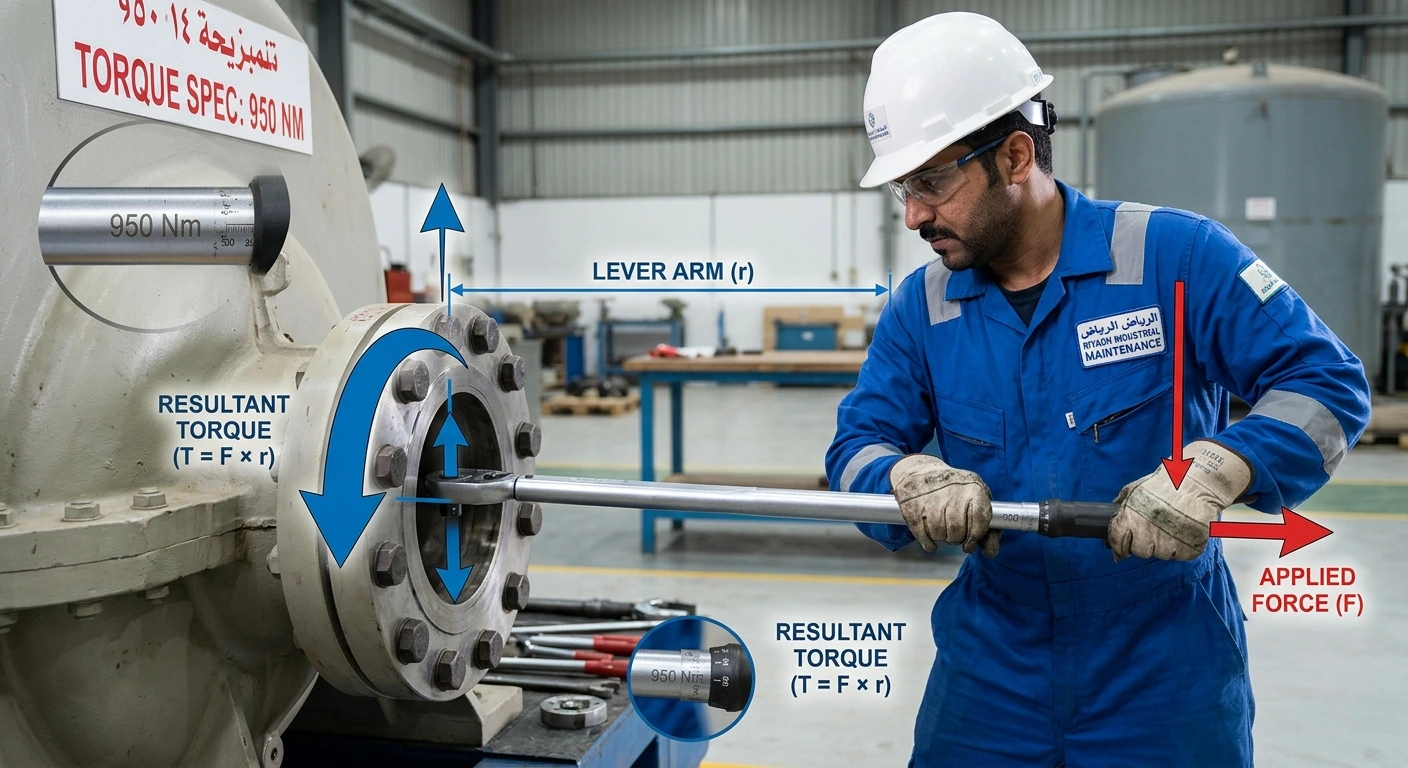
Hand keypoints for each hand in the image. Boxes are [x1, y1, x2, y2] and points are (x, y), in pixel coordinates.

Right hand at [889, 454, 998, 555]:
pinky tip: (930, 536)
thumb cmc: (954, 490)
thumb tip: (990, 552)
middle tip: (953, 533)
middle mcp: (952, 490)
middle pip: (957, 531)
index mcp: (973, 488)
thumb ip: (988, 528)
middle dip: (956, 538)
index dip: (975, 536)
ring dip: (941, 537)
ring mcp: (930, 498)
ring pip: (939, 534)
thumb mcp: (976, 500)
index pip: (979, 519)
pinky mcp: (911, 506)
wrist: (920, 471)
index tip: (970, 543)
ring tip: (941, 527)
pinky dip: (928, 542)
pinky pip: (922, 535)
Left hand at [1107, 439, 1252, 560]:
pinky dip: (1184, 548)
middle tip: (1153, 532)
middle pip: (1141, 552)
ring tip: (1171, 528)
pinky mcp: (1192, 544)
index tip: (1123, 547)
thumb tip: (1109, 520)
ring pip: (1163, 555)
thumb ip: (1121, 505)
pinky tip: (1184, 532)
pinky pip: (1183, 555)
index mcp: (1132, 517)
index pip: (1118, 542)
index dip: (1119, 546)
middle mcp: (1150, 531)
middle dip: (1144, 545)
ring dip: (1165, 546)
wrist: (1196, 481)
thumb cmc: (1164, 484)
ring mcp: (1172, 540)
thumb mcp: (1135, 489)